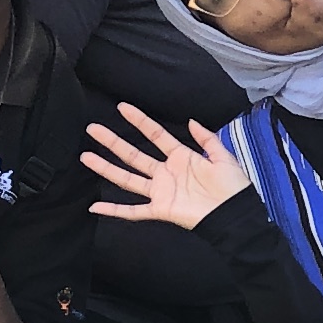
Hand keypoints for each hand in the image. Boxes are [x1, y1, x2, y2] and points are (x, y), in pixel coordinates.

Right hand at [82, 105, 254, 229]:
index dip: (140, 121)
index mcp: (181, 158)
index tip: (122, 107)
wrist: (236, 215)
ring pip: (127, 178)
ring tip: (85, 156)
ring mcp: (161, 192)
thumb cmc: (233, 188)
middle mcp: (166, 173)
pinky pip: (133, 211)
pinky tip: (95, 207)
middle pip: (133, 155)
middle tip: (92, 129)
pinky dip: (114, 211)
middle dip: (113, 142)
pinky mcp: (161, 210)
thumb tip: (191, 121)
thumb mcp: (223, 158)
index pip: (156, 135)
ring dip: (106, 168)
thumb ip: (207, 139)